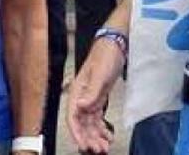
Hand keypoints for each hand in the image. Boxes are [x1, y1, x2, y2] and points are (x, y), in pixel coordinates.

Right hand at [66, 37, 123, 152]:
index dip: (77, 132)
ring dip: (96, 136)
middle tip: (98, 149)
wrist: (116, 45)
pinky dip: (101, 128)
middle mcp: (81, 98)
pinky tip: (107, 136)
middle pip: (82, 123)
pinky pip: (97, 118)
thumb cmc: (105, 55)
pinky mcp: (98, 98)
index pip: (73, 117)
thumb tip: (81, 106)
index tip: (83, 144)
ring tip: (104, 146)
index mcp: (77, 92)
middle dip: (89, 138)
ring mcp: (90, 99)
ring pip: (89, 123)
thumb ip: (91, 91)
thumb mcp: (100, 73)